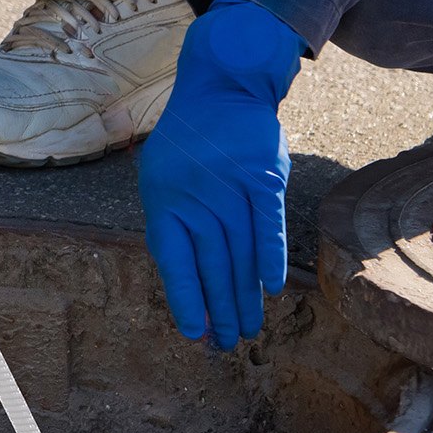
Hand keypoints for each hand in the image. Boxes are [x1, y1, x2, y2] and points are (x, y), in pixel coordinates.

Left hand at [139, 0, 304, 348]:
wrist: (221, 89)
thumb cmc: (188, 142)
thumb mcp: (161, 177)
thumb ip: (173, 223)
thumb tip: (184, 280)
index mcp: (165, 199)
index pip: (174, 259)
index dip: (185, 297)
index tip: (195, 332)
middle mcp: (196, 196)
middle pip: (210, 263)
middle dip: (219, 308)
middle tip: (228, 343)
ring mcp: (230, 186)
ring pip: (238, 252)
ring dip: (244, 294)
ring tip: (249, 328)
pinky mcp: (263, 177)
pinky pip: (267, 223)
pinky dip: (269, 255)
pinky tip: (271, 287)